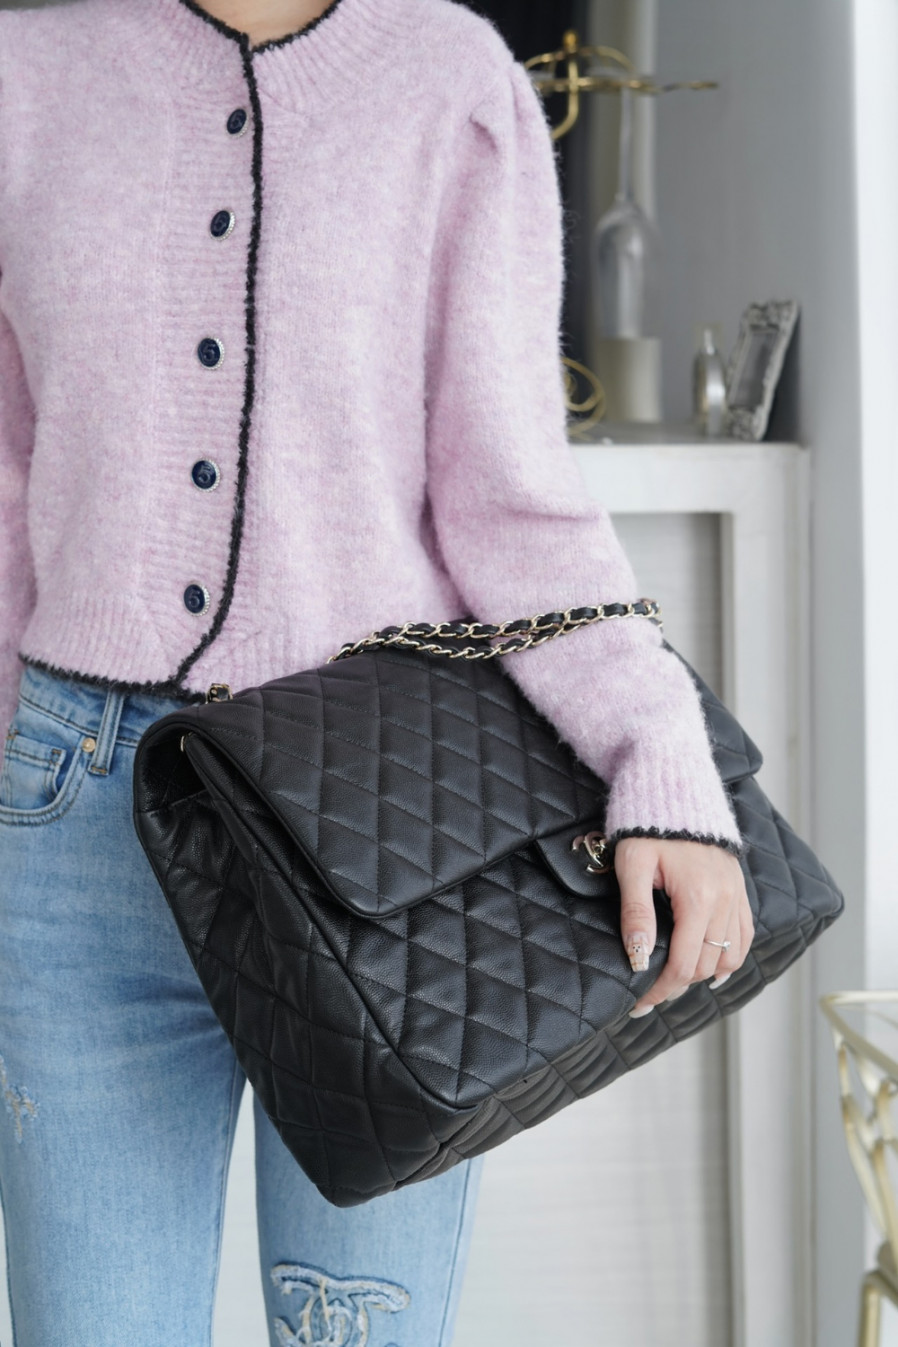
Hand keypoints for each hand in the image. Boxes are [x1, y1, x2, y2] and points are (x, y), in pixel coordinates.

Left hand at [615, 836, 753, 1015]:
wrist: (675, 790)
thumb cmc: (647, 825)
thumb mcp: (632, 865)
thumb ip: (636, 912)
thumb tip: (638, 958)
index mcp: (697, 896)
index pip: (683, 963)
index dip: (661, 989)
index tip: (640, 1004)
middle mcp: (724, 900)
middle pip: (706, 965)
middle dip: (677, 985)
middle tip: (649, 995)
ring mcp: (736, 895)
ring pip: (731, 956)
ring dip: (704, 975)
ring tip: (676, 982)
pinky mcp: (739, 889)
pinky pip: (745, 935)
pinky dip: (730, 957)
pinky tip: (712, 969)